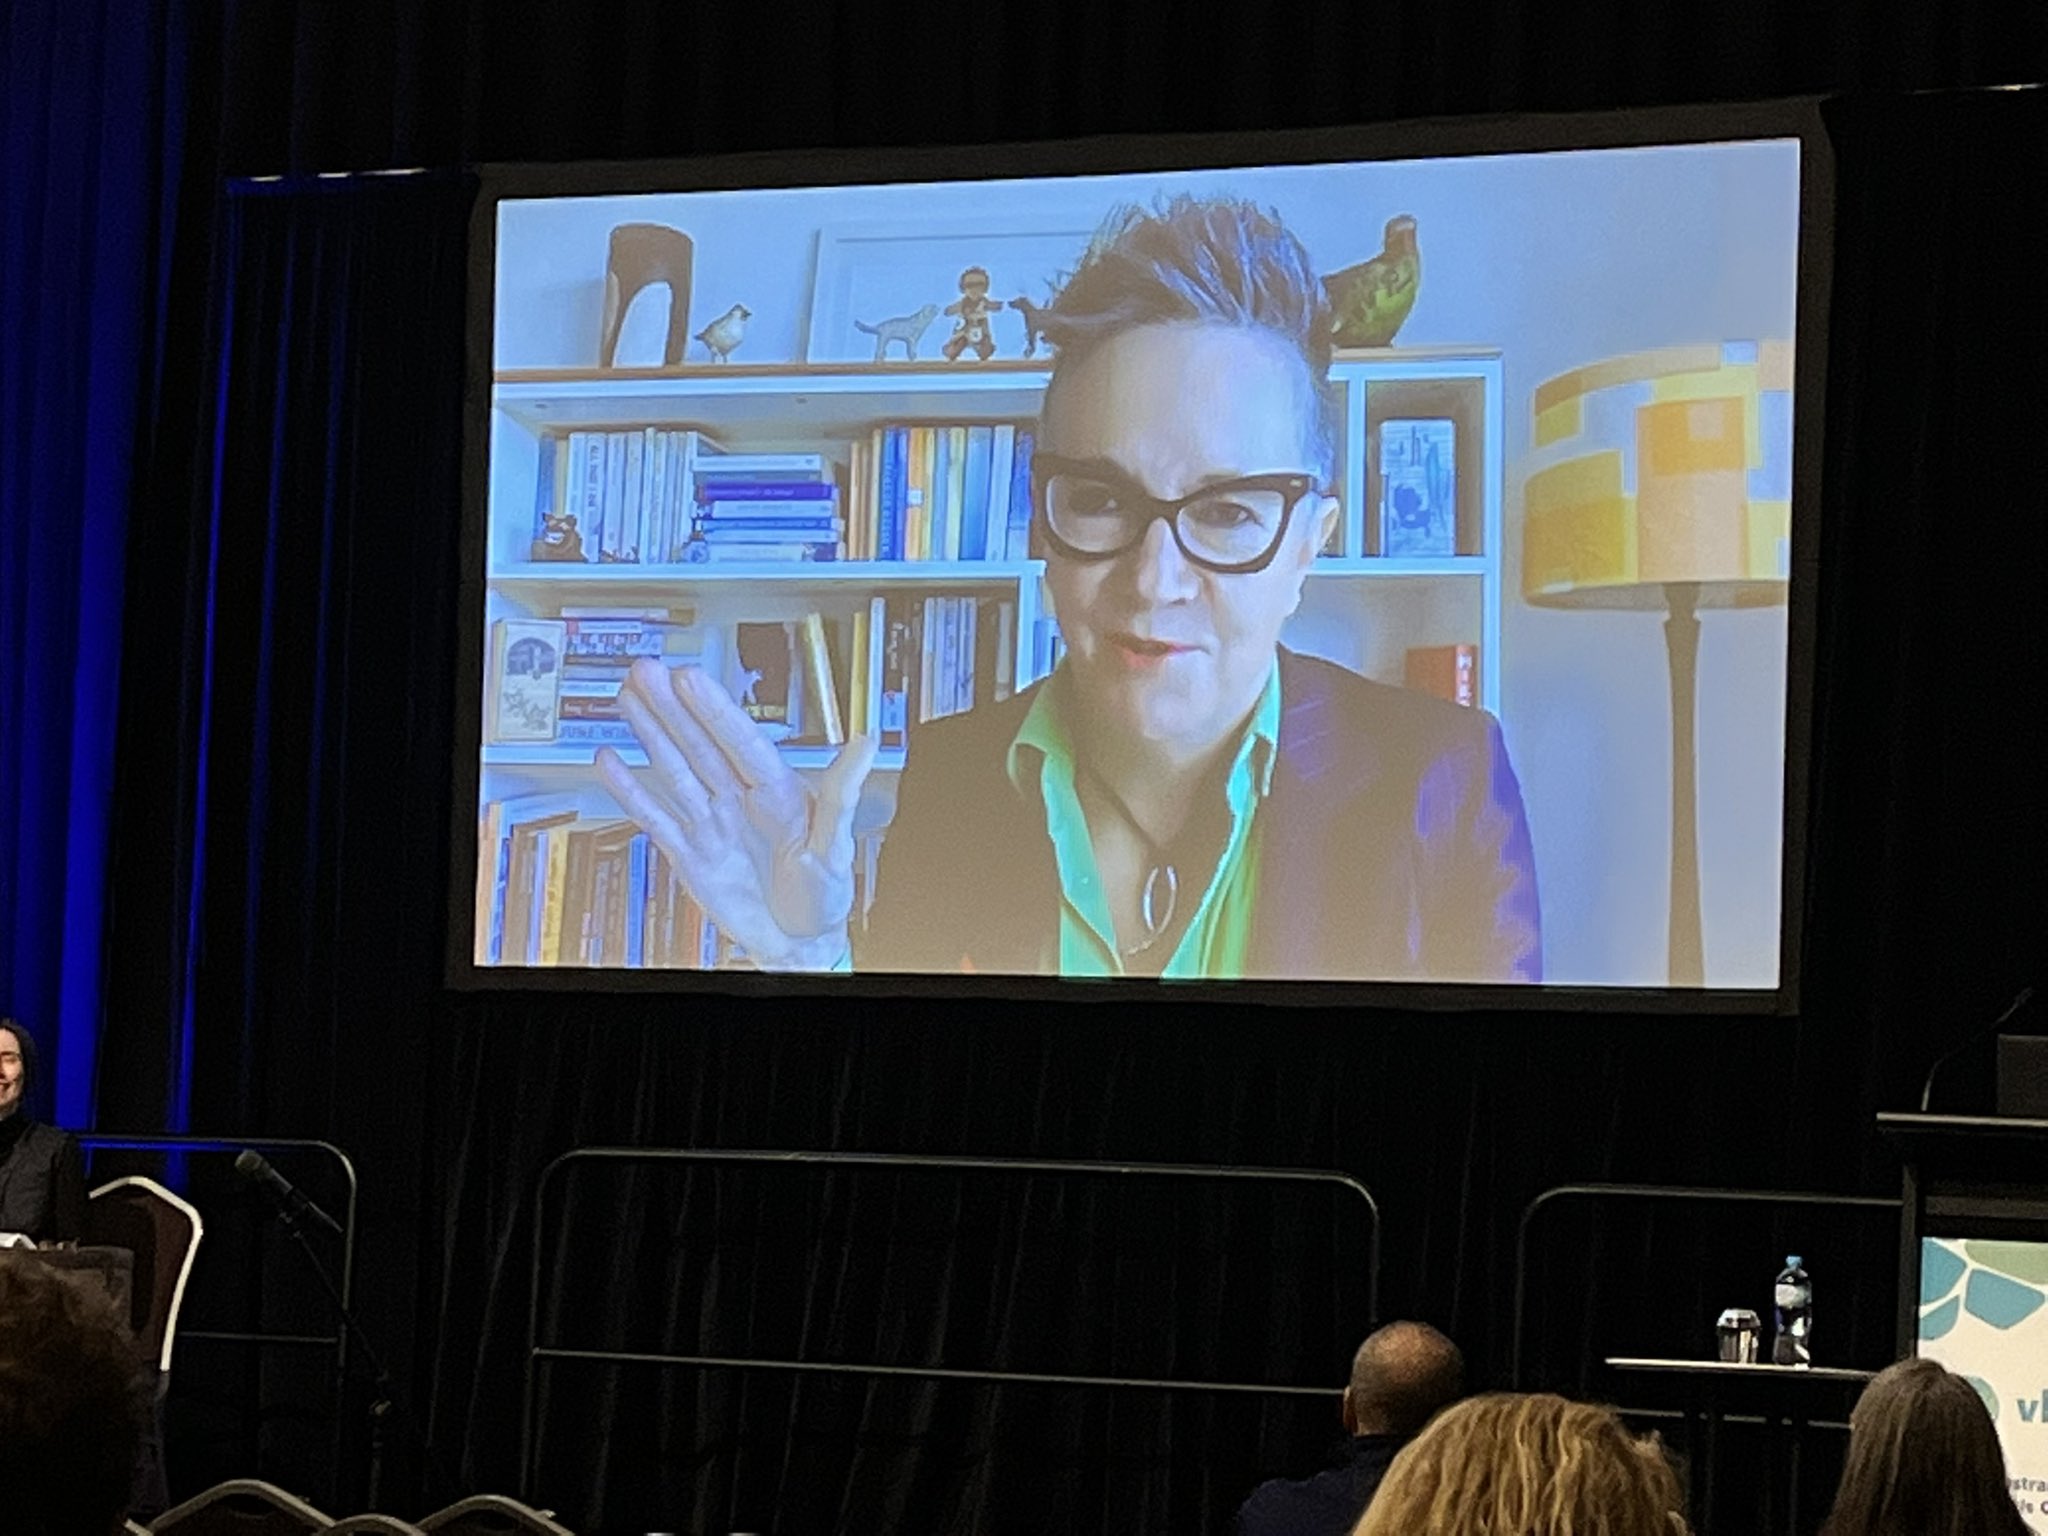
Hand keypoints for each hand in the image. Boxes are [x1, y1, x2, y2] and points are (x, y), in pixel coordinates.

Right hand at [595, 659, 877, 969]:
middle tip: (646, 671)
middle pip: (699, 745)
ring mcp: (712, 823)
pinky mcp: (689, 852)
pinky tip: (612, 761)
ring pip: (675, 770)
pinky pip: (656, 817)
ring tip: (629, 697)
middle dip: (671, 708)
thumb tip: (866, 743)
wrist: (797, 942)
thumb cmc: (824, 896)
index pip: (740, 742)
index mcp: (777, 792)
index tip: (690, 678)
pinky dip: (632, 791)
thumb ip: (842, 793)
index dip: (713, 710)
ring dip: (651, 734)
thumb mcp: (837, 845)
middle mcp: (740, 800)